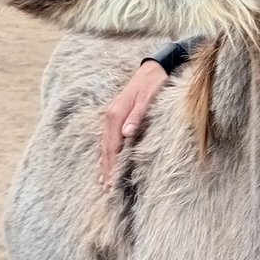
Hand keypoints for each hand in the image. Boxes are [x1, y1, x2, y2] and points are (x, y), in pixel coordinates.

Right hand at [100, 61, 168, 188]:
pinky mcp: (116, 117)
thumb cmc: (154, 84)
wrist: (153, 68)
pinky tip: (107, 162)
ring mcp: (112, 117)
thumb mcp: (149, 98)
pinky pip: (109, 139)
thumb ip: (137, 116)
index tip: (111, 183)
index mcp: (116, 115)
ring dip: (105, 164)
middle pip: (106, 149)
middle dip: (106, 169)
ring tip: (105, 182)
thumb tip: (127, 134)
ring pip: (105, 145)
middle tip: (107, 190)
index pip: (111, 147)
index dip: (111, 166)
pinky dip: (107, 153)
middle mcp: (110, 117)